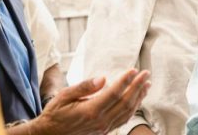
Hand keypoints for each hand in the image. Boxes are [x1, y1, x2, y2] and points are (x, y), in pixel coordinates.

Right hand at [30, 68, 150, 134]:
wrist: (50, 134)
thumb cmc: (55, 113)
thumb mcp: (64, 96)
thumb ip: (84, 87)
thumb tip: (103, 78)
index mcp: (90, 110)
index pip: (114, 93)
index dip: (126, 81)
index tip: (134, 70)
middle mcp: (100, 121)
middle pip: (125, 102)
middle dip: (137, 86)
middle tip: (146, 73)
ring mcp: (104, 127)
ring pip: (127, 112)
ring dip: (139, 97)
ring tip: (146, 84)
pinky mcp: (105, 130)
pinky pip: (124, 119)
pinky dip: (134, 108)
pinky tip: (137, 99)